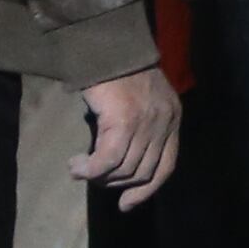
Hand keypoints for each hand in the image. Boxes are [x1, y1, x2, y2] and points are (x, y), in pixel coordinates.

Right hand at [75, 65, 181, 211]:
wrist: (106, 43)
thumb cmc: (117, 70)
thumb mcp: (140, 100)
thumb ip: (140, 128)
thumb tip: (120, 165)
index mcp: (172, 117)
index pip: (166, 166)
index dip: (147, 189)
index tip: (126, 204)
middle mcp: (165, 121)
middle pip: (143, 171)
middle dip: (116, 183)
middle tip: (93, 179)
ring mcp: (147, 122)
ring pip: (124, 168)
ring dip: (99, 176)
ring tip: (79, 170)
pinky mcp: (125, 121)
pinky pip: (107, 160)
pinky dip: (90, 169)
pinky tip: (76, 166)